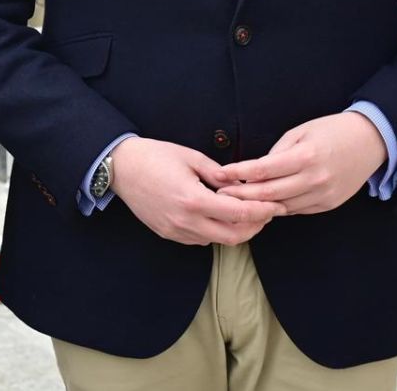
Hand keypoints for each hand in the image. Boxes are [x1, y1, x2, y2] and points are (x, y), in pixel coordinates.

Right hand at [110, 137, 282, 245]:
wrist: (120, 167)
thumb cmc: (154, 156)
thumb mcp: (191, 157)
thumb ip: (219, 173)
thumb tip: (241, 182)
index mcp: (194, 200)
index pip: (239, 214)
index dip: (262, 212)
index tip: (276, 206)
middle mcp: (186, 221)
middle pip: (233, 237)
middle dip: (254, 227)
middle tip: (265, 214)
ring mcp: (176, 230)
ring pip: (217, 240)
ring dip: (234, 230)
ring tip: (244, 213)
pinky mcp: (168, 233)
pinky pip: (200, 239)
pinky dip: (215, 231)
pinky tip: (218, 215)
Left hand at [214, 111, 387, 214]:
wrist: (370, 142)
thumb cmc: (332, 131)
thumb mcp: (301, 132)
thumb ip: (278, 152)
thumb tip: (256, 169)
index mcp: (306, 157)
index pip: (263, 170)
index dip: (238, 173)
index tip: (220, 174)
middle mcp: (315, 179)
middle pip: (269, 193)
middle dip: (241, 195)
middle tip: (220, 194)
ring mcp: (323, 195)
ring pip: (282, 206)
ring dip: (257, 205)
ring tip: (235, 202)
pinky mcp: (328, 204)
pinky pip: (297, 210)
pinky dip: (279, 207)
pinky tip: (263, 205)